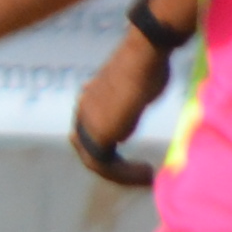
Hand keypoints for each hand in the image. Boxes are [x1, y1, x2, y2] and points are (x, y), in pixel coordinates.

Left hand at [71, 27, 171, 189]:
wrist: (144, 55)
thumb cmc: (148, 64)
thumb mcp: (137, 85)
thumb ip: (131, 99)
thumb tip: (136, 100)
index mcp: (88, 99)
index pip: (89, 133)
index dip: (109, 151)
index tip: (135, 160)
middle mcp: (83, 111)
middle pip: (89, 151)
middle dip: (114, 168)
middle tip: (142, 174)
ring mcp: (88, 122)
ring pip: (95, 162)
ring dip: (122, 175)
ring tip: (147, 177)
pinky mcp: (99, 133)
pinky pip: (104, 164)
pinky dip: (124, 174)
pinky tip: (147, 173)